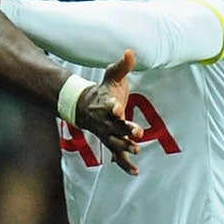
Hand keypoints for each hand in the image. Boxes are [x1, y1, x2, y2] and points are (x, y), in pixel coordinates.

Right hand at [76, 50, 143, 175]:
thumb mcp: (113, 76)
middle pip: (115, 126)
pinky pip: (117, 155)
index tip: (117, 108)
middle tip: (137, 132)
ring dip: (125, 146)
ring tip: (136, 150)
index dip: (113, 107)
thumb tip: (131, 51)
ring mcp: (107, 133)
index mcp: (106, 104)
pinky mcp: (111, 142)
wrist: (86, 107)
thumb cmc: (104, 91)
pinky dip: (125, 164)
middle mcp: (105, 120)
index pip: (109, 105)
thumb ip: (123, 65)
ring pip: (115, 142)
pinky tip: (135, 172)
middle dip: (125, 130)